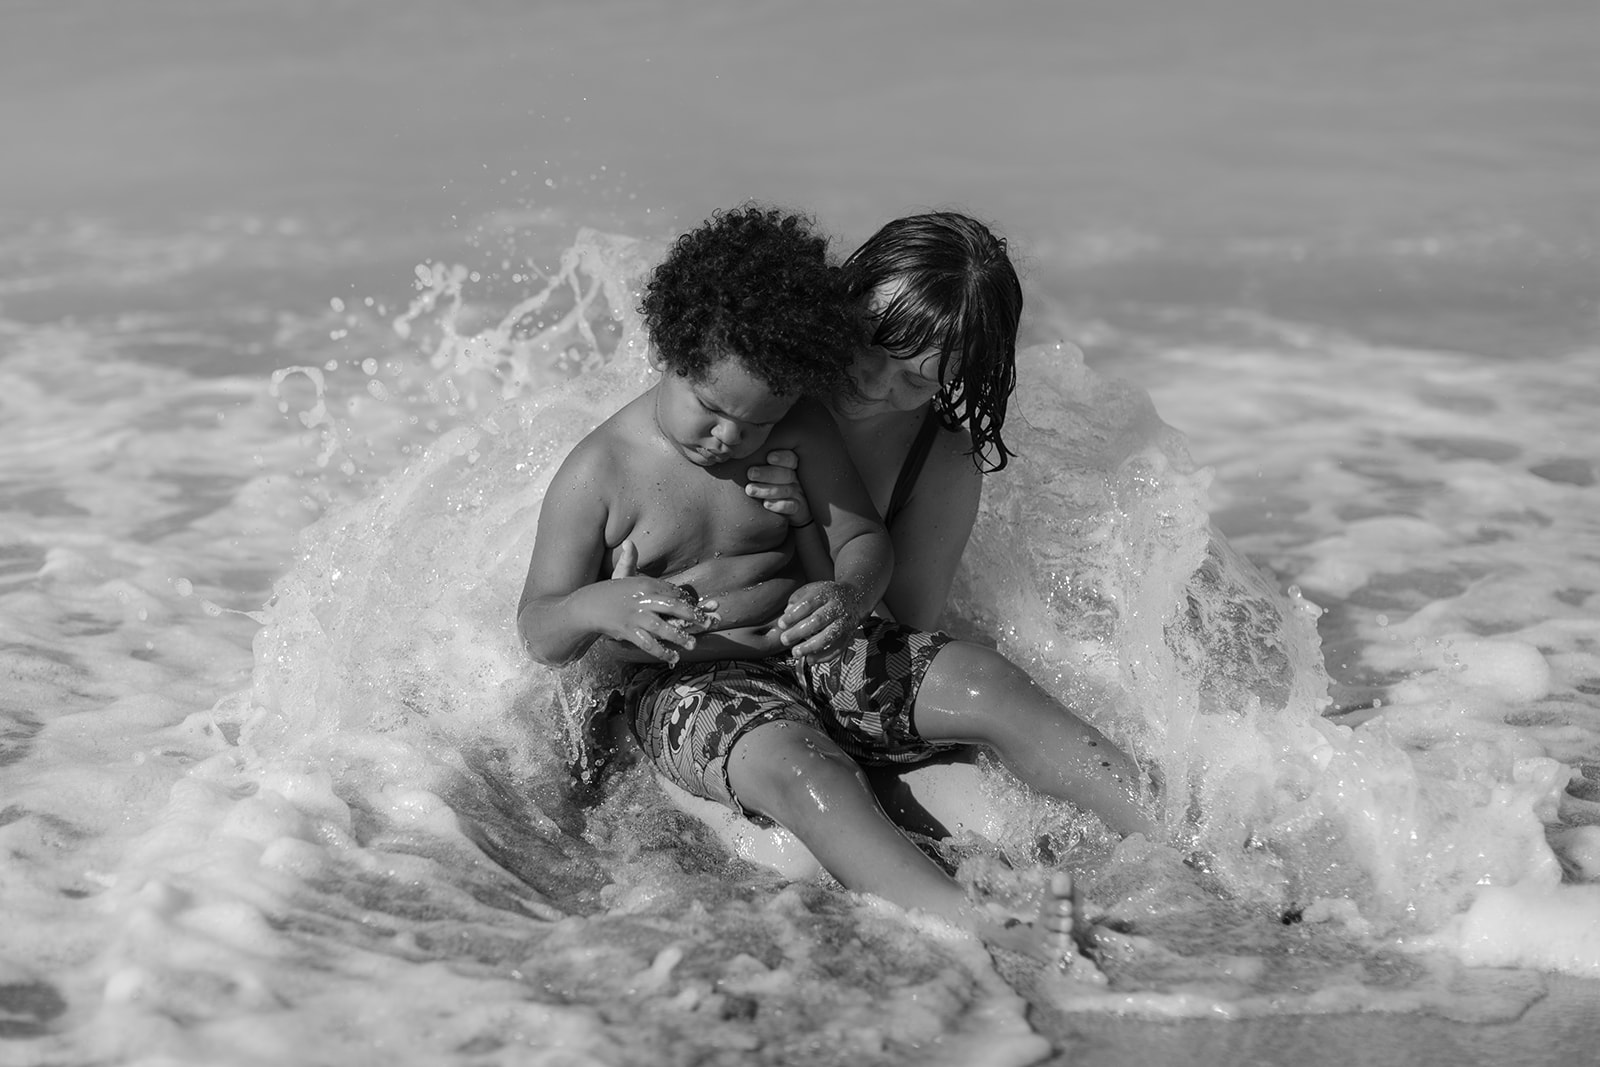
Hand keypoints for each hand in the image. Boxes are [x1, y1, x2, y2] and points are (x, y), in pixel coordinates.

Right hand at [596, 540, 718, 663]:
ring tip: (692, 645)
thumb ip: (630, 560)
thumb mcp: (620, 574)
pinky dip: (661, 652)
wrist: (587, 606)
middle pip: (673, 607)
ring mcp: (636, 617)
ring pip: (662, 628)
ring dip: (679, 637)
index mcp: (645, 584)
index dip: (688, 601)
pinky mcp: (628, 631)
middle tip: (708, 623)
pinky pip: (648, 643)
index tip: (700, 608)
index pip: (673, 592)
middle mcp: (643, 599)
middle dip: (693, 616)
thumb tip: (629, 542)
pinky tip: (673, 658)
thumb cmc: (609, 592)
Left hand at [744, 449, 811, 526]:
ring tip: (750, 490)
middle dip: (768, 473)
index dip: (782, 457)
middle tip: (751, 473)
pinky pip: (792, 506)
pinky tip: (766, 504)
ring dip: (768, 490)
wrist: (785, 512)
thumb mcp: (765, 474)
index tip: (769, 457)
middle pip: (787, 474)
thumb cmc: (768, 487)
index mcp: (789, 468)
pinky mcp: (798, 510)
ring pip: (787, 490)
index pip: (790, 458)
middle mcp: (795, 480)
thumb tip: (734, 457)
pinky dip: (779, 505)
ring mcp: (797, 495)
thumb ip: (757, 465)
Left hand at [776, 580, 863, 663]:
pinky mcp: (848, 635)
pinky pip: (838, 648)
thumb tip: (787, 612)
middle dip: (800, 631)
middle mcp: (837, 607)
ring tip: (796, 652)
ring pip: (829, 636)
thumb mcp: (812, 589)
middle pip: (818, 620)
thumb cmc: (827, 596)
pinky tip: (810, 659)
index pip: (808, 604)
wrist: (855, 598)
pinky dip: (824, 656)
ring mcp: (844, 622)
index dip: (794, 615)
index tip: (781, 624)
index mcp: (826, 594)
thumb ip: (797, 598)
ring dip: (811, 646)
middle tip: (785, 639)